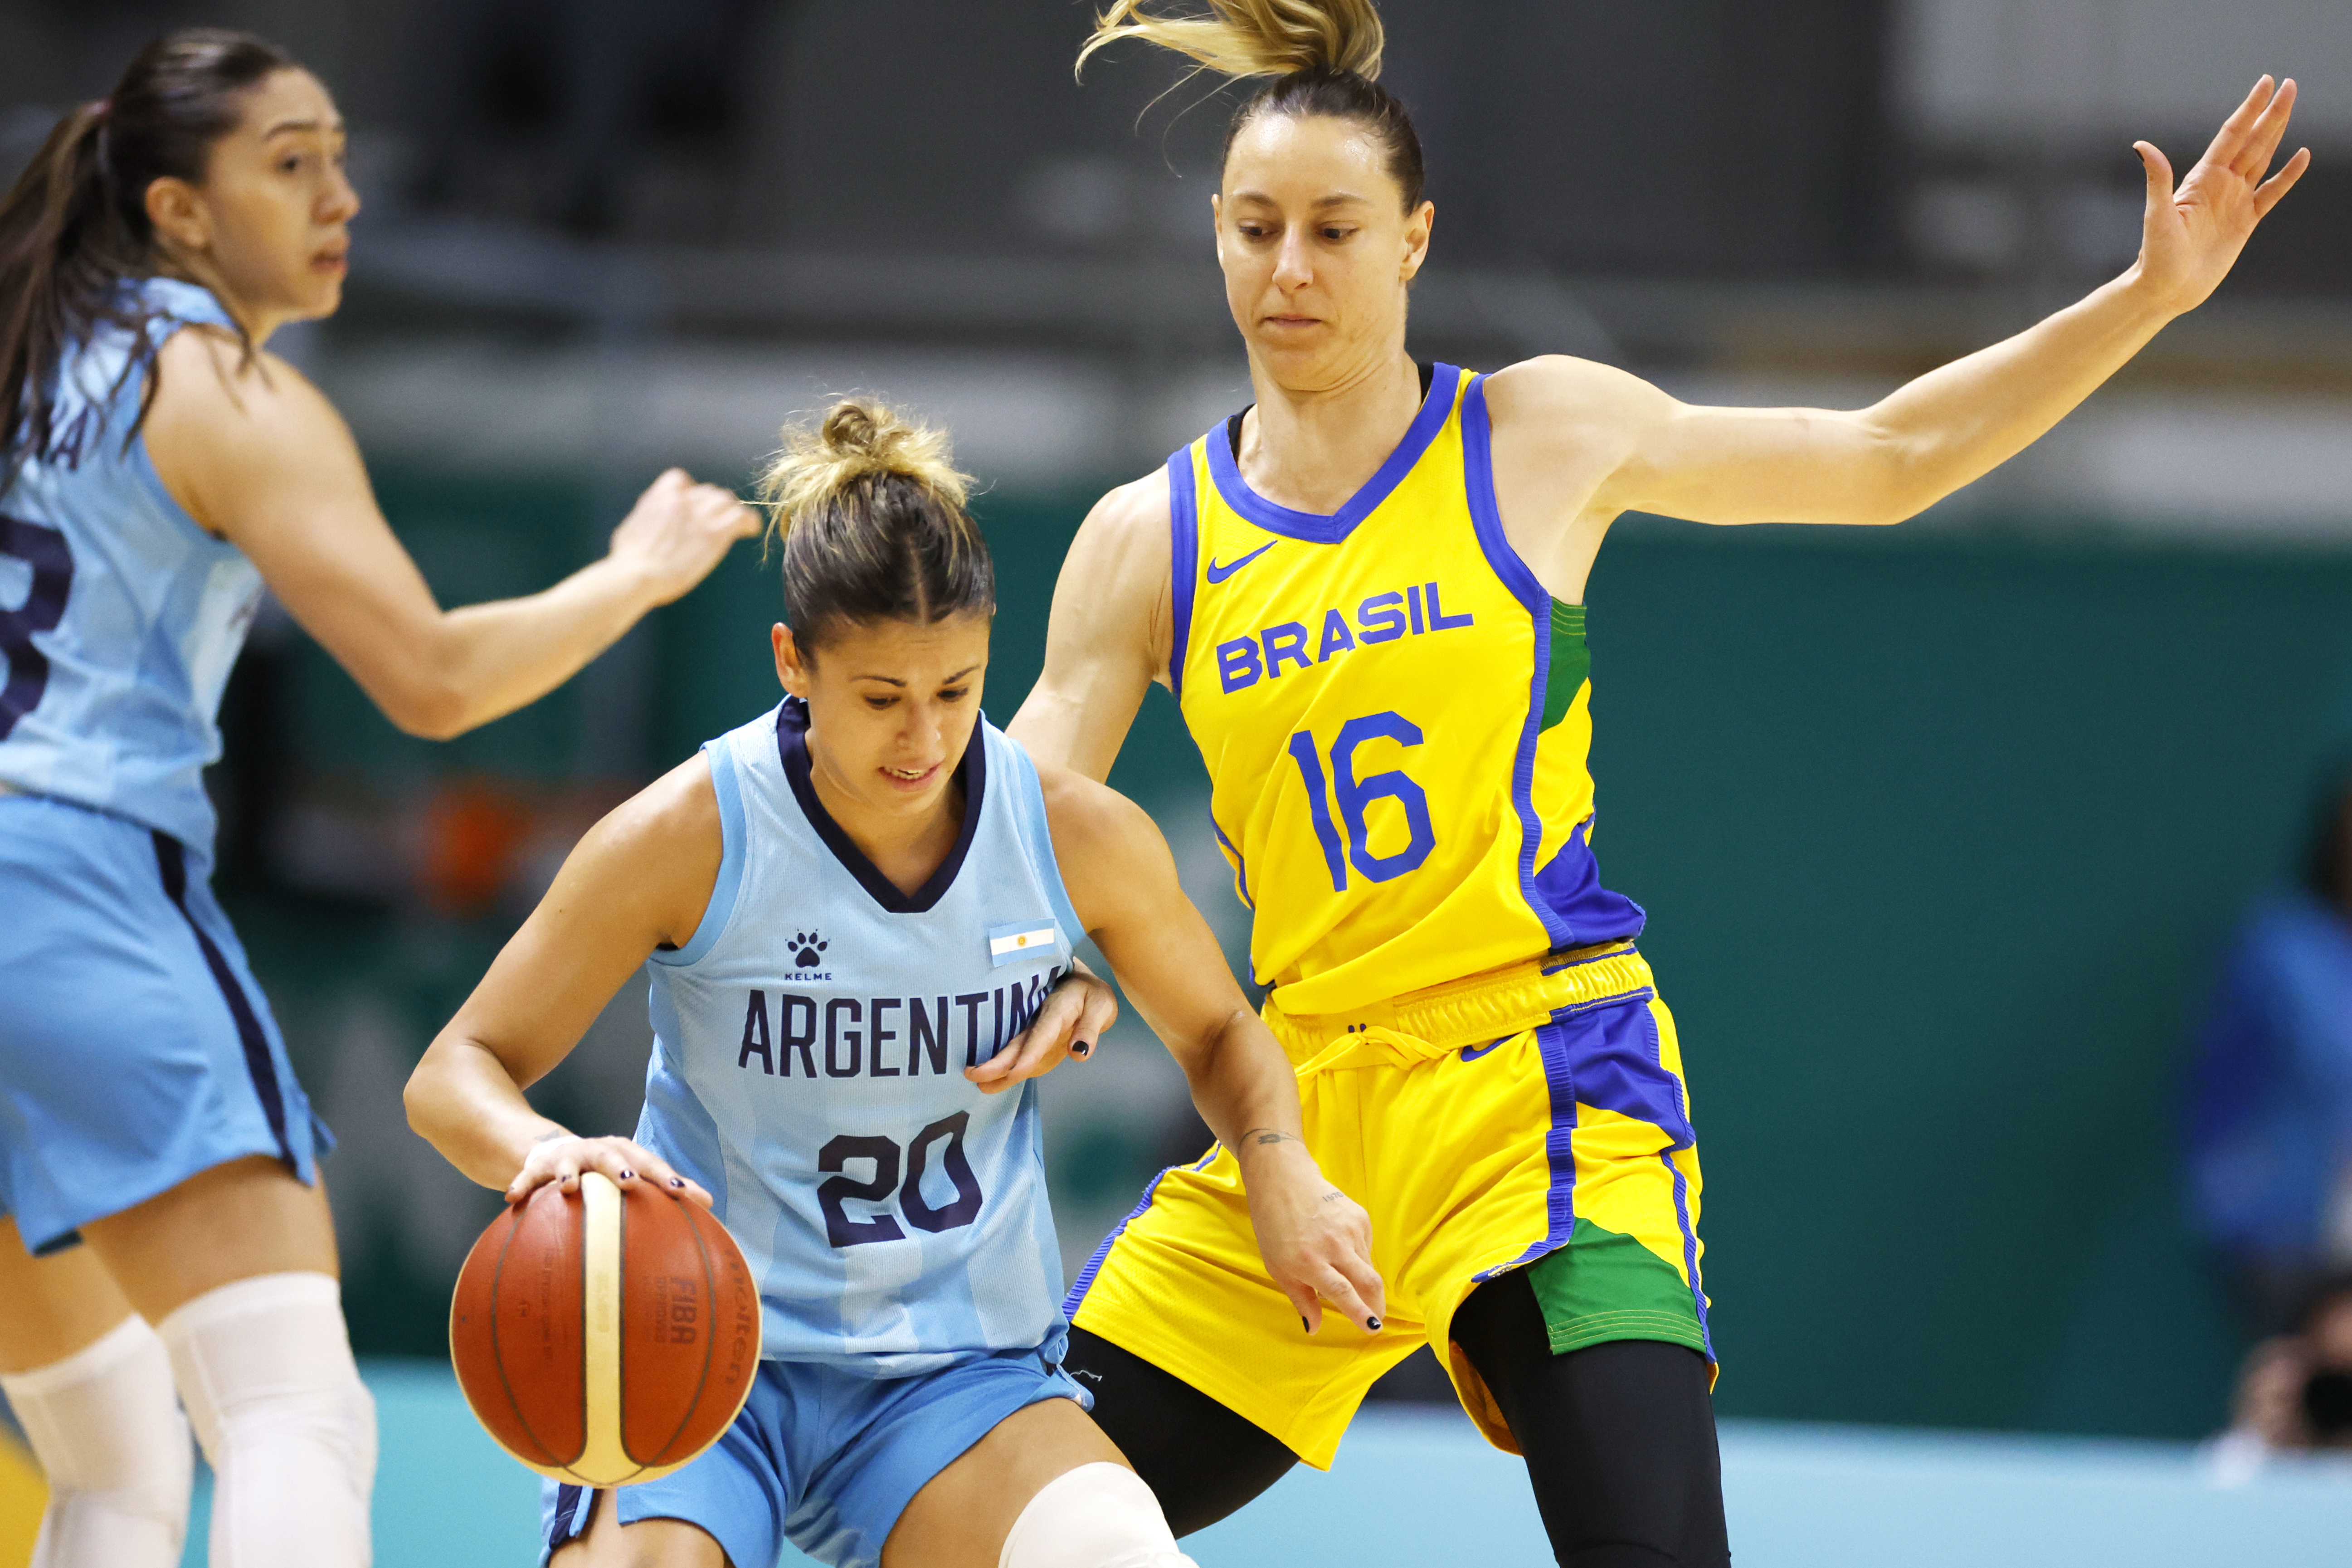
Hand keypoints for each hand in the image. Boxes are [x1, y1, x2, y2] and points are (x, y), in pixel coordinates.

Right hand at [507, 1132, 714, 1208]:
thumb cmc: (606, 1172)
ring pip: (569, 1161)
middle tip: (630, 1183)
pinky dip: (521, 1184)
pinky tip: (511, 1198)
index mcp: (627, 1154)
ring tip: (568, 1188)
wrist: (555, 1151)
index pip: (652, 1164)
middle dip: (621, 1168)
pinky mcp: (538, 1165)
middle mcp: (599, 1151)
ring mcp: (568, 1156)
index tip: (684, 1195)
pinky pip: (527, 1176)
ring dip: (569, 1172)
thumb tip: (711, 1205)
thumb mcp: (634, 1175)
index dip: (667, 1178)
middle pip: (613, 1155)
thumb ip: (668, 1190)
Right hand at [607, 469, 761, 606]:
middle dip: (713, 504)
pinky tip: (751, 530)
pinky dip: (749, 521)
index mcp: (660, 497)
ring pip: (726, 500)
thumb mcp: (631, 528)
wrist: (637, 574)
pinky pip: (741, 517)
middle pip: (707, 492)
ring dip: (731, 511)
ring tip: (736, 524)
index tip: (693, 506)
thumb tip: (651, 518)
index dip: (691, 492)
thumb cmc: (628, 561)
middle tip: (718, 520)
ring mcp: (699, 515)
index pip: (682, 480)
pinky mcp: (714, 533)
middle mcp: (682, 500)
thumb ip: (648, 517)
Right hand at [966, 968, 1118, 1094]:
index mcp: (1056, 1011)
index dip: (1029, 1053)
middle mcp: (1038, 1021)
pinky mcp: (1033, 1043)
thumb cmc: (1091, 994)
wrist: (1081, 982)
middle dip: (996, 1061)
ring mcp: (1032, 1032)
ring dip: (993, 1066)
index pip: (1041, 1034)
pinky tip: (987, 1086)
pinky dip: (1003, 1072)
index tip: (1015, 1071)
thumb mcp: (1101, 1005)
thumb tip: (1080, 1053)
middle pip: (1017, 1043)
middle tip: (972, 1074)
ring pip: (1011, 1050)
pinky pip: (1017, 1056)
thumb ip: (1090, 1028)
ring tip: (972, 1079)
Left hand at [1238, 1132, 1383, 1334]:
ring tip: (1342, 1273)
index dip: (1362, 1314)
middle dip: (1377, 1305)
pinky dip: (1358, 1257)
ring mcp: (1349, 1228)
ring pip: (1369, 1266)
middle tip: (1376, 1318)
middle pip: (1369, 1282)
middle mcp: (1333, 1245)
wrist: (1283, 1180)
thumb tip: (1314, 1329)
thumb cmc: (1273, 1227)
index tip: (1374, 1329)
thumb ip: (1301, 1299)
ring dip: (1362, 1280)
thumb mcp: (1278, 1268)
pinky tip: (1340, 1249)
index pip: (1344, 1293)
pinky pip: (1366, 1248)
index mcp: (1309, 1261)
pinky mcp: (1360, 1216)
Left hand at [2131, 76, 2309, 315]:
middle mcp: (2221, 184)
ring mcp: (2234, 201)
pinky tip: (2302, 156)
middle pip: (2252, 140)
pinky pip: (2271, 193)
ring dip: (2278, 133)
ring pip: (2262, 158)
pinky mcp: (2245, 222)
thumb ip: (2157, 178)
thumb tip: (2142, 145)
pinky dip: (2287, 175)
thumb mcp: (2157, 215)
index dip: (2250, 108)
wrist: (2166, 289)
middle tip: (2289, 84)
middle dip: (2271, 112)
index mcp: (2202, 178)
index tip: (2266, 82)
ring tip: (2291, 106)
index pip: (2231, 134)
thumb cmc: (2156, 254)